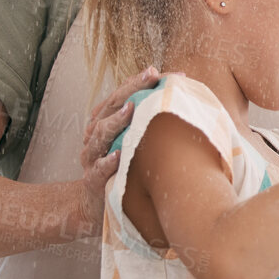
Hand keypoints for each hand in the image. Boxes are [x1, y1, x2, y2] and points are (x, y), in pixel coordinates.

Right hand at [73, 66, 159, 234]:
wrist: (96, 205)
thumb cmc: (124, 169)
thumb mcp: (136, 143)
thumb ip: (150, 124)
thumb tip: (187, 104)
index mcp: (107, 121)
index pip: (123, 94)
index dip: (140, 81)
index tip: (166, 72)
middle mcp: (96, 134)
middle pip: (111, 106)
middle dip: (131, 89)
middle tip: (151, 77)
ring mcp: (91, 156)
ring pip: (100, 134)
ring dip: (116, 120)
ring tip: (132, 109)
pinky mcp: (91, 181)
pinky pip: (97, 170)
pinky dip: (105, 162)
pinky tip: (117, 156)